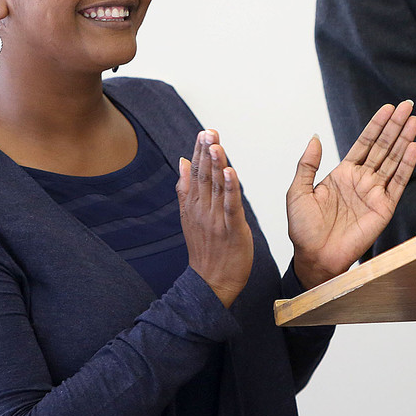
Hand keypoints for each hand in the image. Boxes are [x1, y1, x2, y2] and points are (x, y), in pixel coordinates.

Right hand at [176, 130, 253, 307]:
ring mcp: (215, 219)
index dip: (200, 152)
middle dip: (207, 152)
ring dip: (217, 165)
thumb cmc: (206, 250)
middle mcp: (202, 209)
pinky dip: (230, 189)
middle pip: (204, 176)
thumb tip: (184, 161)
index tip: (204, 132)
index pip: (196, 173)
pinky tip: (230, 173)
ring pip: (216, 187)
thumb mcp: (190, 216)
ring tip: (216, 144)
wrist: (211, 283)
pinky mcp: (231, 229)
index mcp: (193, 205)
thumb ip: (187, 188)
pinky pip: (230, 206)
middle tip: (209, 132)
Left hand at [286, 101, 415, 289]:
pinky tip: (414, 147)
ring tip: (415, 120)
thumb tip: (315, 137)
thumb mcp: (298, 191)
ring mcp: (374, 193)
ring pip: (393, 160)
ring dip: (404, 139)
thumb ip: (307, 164)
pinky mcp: (384, 208)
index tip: (388, 108)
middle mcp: (362, 180)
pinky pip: (398, 183)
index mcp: (343, 174)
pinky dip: (407, 165)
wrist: (314, 257)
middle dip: (395, 126)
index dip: (376, 125)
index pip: (364, 143)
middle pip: (383, 147)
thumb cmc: (303, 229)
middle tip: (408, 105)